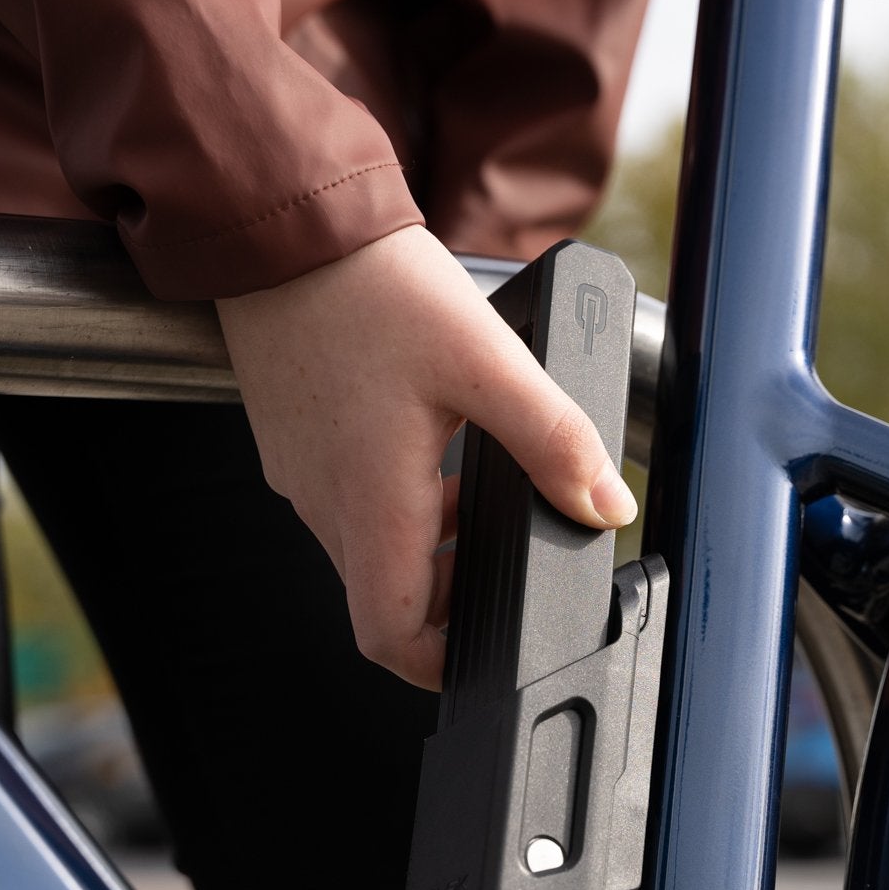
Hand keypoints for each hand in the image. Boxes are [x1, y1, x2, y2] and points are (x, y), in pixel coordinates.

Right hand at [217, 225, 636, 688]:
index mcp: (370, 502)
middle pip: (385, 598)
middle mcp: (323, 500)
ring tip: (479, 491)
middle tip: (503, 548)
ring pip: (368, 548)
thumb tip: (604, 503)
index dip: (443, 663)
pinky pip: (347, 499)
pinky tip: (435, 443)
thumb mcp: (486, 362)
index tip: (489, 644)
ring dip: (429, 542)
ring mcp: (300, 472)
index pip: (391, 638)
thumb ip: (555, 440)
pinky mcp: (292, 439)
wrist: (284, 226)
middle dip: (452, 593)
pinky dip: (399, 498)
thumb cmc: (368, 288)